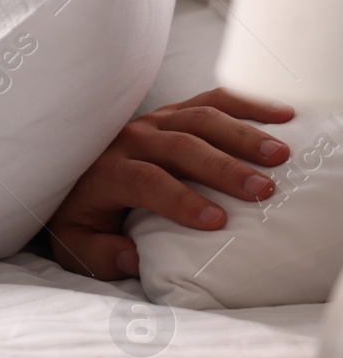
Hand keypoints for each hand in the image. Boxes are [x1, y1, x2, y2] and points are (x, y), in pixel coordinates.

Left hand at [47, 88, 294, 279]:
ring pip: (201, 118)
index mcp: (107, 172)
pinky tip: (283, 117)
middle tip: (262, 189)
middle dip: (222, 167)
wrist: (75, 176)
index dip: (179, 199)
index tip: (217, 220)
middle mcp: (131, 140)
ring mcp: (155, 121)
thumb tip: (132, 257)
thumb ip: (99, 255)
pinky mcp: (174, 112)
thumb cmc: (84, 216)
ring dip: (243, 134)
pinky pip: (212, 101)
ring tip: (280, 155)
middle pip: (180, 146)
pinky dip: (247, 105)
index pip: (144, 180)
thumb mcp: (77, 244)